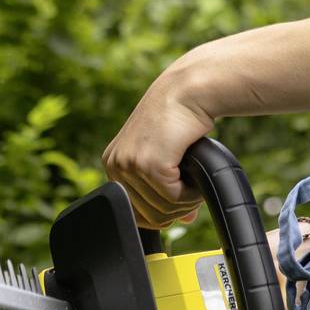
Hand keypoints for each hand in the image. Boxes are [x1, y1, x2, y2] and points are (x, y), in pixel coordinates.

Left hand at [101, 61, 218, 230]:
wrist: (188, 91)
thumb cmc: (180, 118)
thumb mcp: (165, 155)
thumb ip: (165, 187)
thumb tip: (182, 218)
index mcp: (114, 163)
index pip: (132, 212)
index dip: (160, 213)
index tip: (179, 206)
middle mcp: (115, 164)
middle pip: (148, 216)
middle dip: (176, 210)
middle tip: (192, 194)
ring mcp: (130, 165)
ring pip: (163, 209)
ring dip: (186, 202)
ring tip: (195, 181)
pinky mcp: (149, 165)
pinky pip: (175, 199)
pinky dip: (191, 194)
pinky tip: (195, 176)